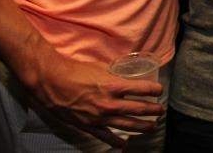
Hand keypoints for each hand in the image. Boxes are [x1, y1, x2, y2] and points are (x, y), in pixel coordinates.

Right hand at [24, 46, 163, 147]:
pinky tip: (124, 145)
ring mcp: (100, 117)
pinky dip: (116, 142)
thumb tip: (127, 75)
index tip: (159, 91)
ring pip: (127, 125)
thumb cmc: (76, 71)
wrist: (52, 83)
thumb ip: (115, 74)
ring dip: (143, 126)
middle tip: (160, 110)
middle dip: (153, 110)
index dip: (154, 90)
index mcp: (114, 86)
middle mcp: (110, 104)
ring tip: (152, 126)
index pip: (142, 89)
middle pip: (139, 109)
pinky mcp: (89, 126)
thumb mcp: (101, 67)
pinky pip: (106, 136)